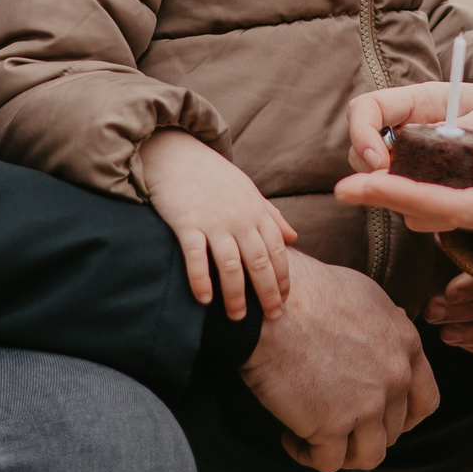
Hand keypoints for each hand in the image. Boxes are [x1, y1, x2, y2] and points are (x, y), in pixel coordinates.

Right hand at [139, 129, 297, 320]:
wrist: (177, 153)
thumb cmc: (214, 176)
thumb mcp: (248, 190)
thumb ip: (271, 214)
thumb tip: (295, 236)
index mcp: (255, 211)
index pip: (277, 250)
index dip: (283, 277)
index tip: (285, 299)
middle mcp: (239, 218)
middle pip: (259, 262)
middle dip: (268, 292)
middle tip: (272, 317)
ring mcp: (213, 221)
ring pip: (230, 265)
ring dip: (236, 295)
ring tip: (237, 318)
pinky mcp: (186, 223)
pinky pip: (196, 256)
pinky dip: (201, 279)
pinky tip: (204, 299)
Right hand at [243, 252, 439, 471]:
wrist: (271, 305)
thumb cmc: (308, 292)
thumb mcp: (364, 297)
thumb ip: (385, 325)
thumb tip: (391, 334)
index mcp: (406, 344)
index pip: (426, 400)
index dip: (405, 417)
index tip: (380, 419)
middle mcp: (394, 377)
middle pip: (393, 430)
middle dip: (365, 431)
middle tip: (336, 422)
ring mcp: (367, 404)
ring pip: (368, 455)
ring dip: (344, 452)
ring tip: (316, 438)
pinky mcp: (331, 425)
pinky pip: (328, 462)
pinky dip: (307, 454)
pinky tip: (290, 437)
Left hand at [337, 84, 472, 239]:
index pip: (452, 207)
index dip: (401, 195)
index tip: (354, 186)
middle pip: (438, 215)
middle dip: (391, 198)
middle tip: (345, 186)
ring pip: (443, 214)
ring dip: (403, 197)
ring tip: (363, 180)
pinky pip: (455, 210)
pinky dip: (423, 196)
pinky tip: (398, 181)